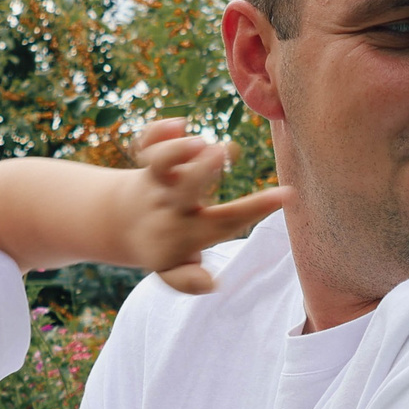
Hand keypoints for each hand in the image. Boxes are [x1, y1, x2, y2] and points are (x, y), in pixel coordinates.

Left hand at [121, 120, 293, 292]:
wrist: (120, 224)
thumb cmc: (165, 245)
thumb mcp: (174, 271)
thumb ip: (189, 280)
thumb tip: (211, 284)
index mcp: (186, 233)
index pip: (225, 221)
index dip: (257, 208)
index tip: (288, 193)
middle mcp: (171, 205)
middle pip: (185, 187)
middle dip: (204, 168)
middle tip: (225, 151)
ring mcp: (155, 182)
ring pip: (160, 163)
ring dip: (178, 148)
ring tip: (201, 141)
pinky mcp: (144, 162)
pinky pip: (145, 143)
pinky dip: (156, 131)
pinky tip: (178, 124)